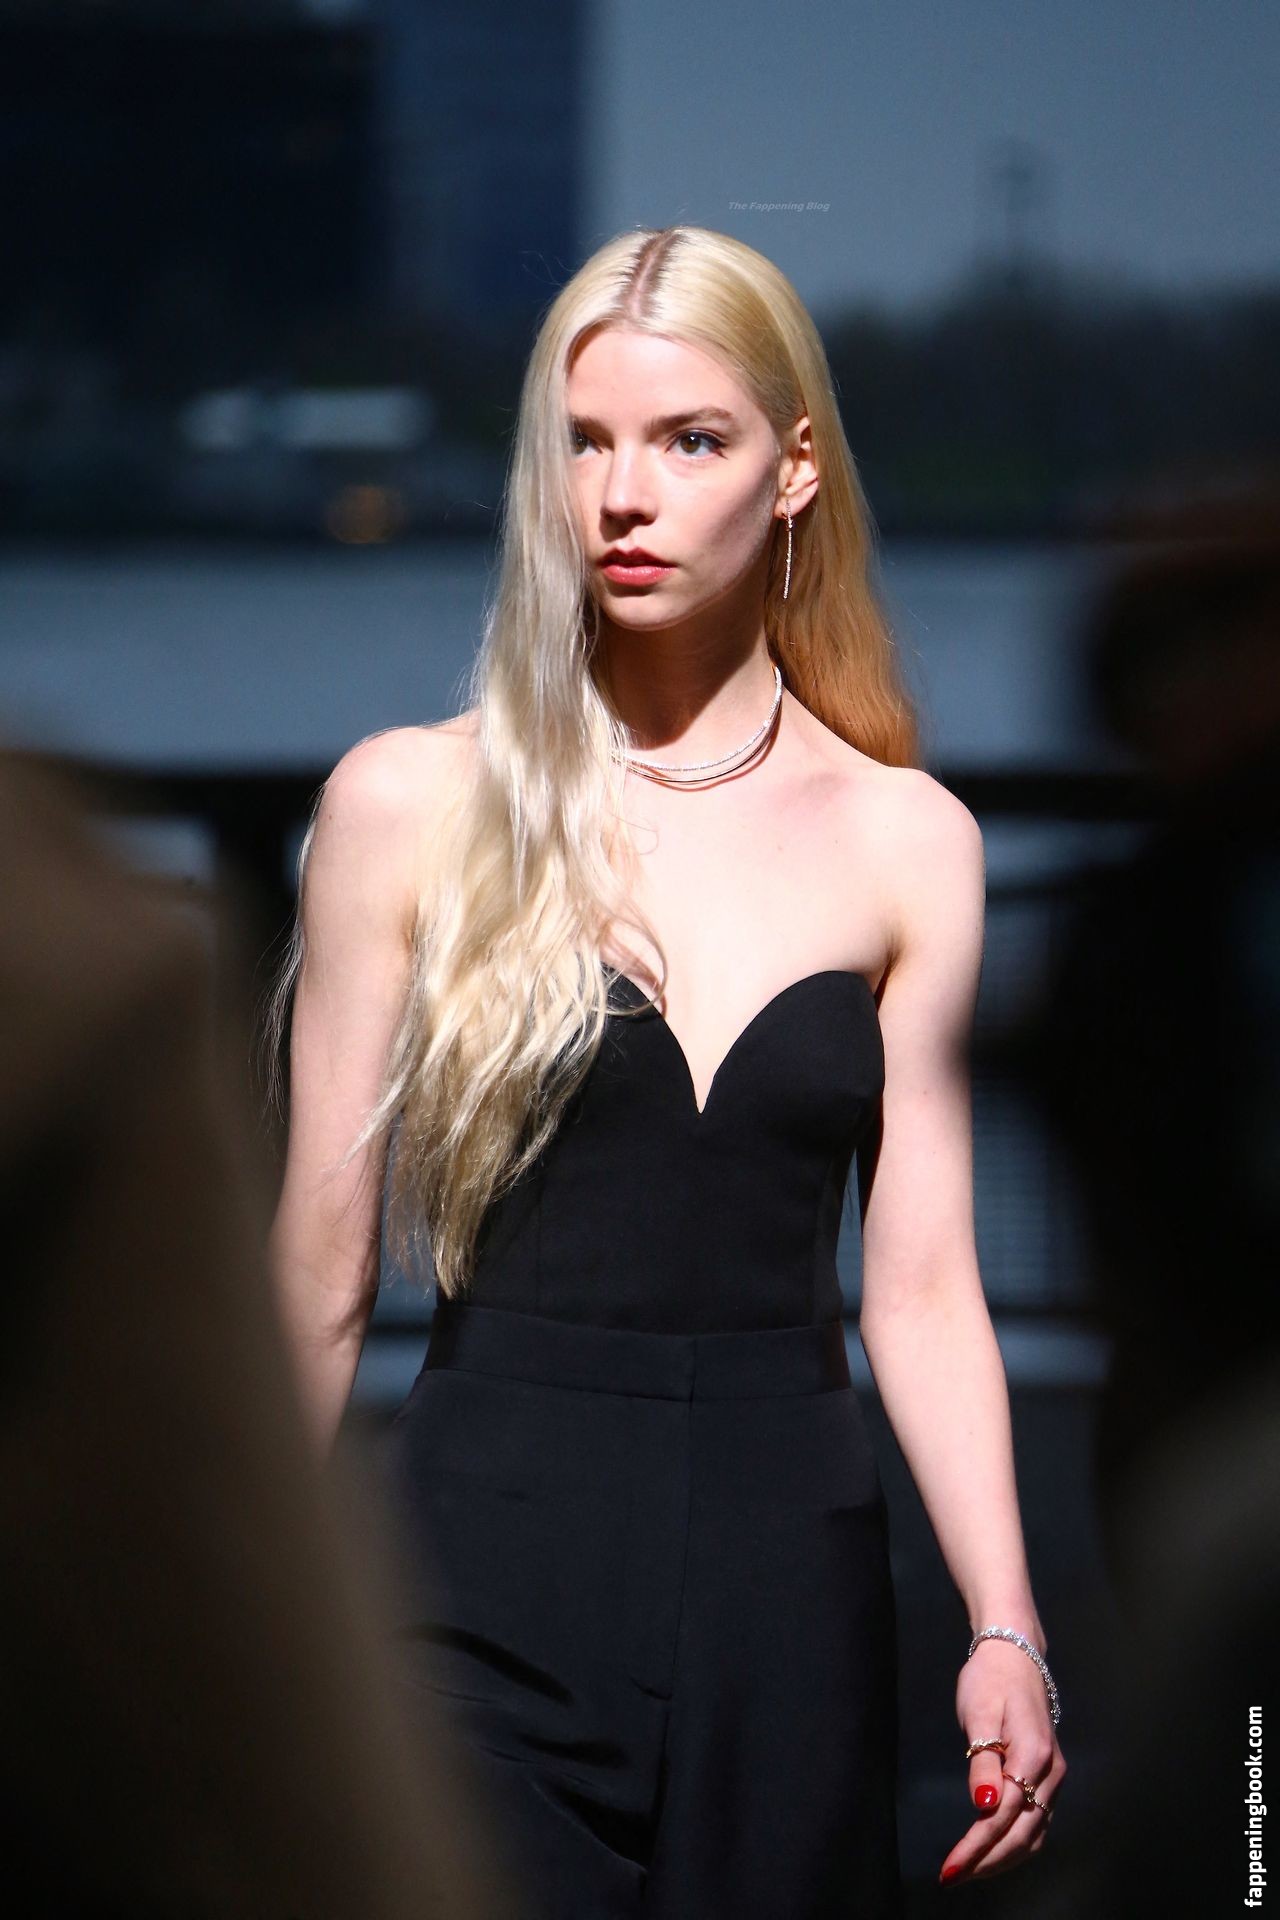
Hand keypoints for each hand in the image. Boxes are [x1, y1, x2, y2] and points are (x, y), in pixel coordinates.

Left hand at [938, 1638, 1065, 1883]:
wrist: (1014, 1654)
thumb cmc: (991, 1679)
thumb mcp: (980, 1713)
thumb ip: (983, 1760)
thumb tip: (986, 1807)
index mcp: (1035, 1756)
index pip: (1004, 1815)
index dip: (976, 1846)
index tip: (949, 1868)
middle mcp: (1052, 1773)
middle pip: (1023, 1834)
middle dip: (987, 1861)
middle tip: (951, 1877)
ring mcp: (1053, 1778)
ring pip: (1033, 1834)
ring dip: (1001, 1859)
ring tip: (966, 1872)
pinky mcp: (1047, 1778)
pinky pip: (1035, 1823)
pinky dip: (1013, 1844)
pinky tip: (990, 1852)